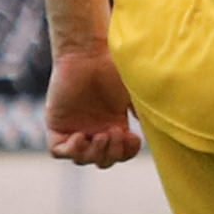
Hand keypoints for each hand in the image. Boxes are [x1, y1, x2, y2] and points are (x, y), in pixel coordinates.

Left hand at [45, 44, 140, 167]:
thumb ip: (143, 113)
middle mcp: (94, 129)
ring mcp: (75, 128)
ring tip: (100, 136)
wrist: (87, 53)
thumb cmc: (112, 68)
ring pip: (82, 159)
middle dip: (111, 154)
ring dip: (94, 154)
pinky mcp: (56, 124)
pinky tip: (80, 136)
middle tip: (113, 133)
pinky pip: (59, 150)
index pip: (120, 154)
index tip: (133, 137)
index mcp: (114, 125)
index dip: (127, 153)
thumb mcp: (134, 94)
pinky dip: (71, 150)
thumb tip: (157, 132)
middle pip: (102, 160)